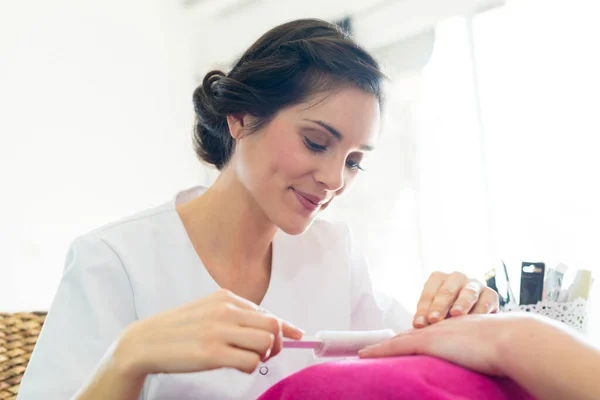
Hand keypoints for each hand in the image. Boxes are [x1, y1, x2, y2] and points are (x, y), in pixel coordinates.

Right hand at [113, 289, 303, 377]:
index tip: (297, 335)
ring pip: (266, 343)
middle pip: (272, 326)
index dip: (285, 326)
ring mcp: (219, 331)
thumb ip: (236, 316)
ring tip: (248, 360)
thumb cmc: (180, 329)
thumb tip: (270, 327)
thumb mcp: (208, 311)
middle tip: (266, 354)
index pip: (267, 312)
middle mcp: (225, 310)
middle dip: (277, 343)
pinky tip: (237, 366)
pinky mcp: (212, 353)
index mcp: (226, 298)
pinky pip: (250, 361)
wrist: (146, 341)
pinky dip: (250, 367)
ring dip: (263, 356)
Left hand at [359, 313, 531, 376]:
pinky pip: (395, 347)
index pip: (429, 333)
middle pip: (410, 334)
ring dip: (381, 347)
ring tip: (365, 353)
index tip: (401, 344)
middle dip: (393, 341)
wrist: (512, 339)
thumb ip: (487, 353)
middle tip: (374, 350)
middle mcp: (441, 326)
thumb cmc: (511, 348)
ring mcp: (433, 333)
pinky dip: (378, 350)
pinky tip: (364, 355)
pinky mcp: (427, 341)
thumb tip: (493, 365)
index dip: (413, 339)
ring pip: (399, 339)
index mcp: (456, 328)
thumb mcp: (495, 349)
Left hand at [413, 271, 498, 327]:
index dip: (423, 308)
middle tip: (433, 320)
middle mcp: (456, 278)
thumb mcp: (434, 314)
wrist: (475, 320)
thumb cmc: (446, 316)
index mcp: (438, 279)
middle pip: (447, 290)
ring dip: (461, 303)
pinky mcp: (491, 295)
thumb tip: (414, 330)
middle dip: (439, 305)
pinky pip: (486, 300)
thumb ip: (425, 319)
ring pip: (468, 292)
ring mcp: (475, 285)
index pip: (429, 291)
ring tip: (456, 315)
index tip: (419, 325)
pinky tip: (476, 321)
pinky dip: (481, 310)